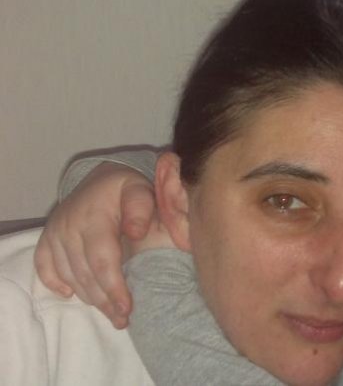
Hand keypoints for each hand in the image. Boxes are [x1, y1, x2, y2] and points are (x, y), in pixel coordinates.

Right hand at [34, 162, 155, 328]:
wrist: (101, 179)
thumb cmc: (127, 190)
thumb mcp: (142, 190)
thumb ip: (142, 208)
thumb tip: (136, 233)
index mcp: (95, 216)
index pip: (102, 259)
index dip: (114, 287)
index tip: (127, 308)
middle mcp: (69, 226)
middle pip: (85, 273)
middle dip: (104, 301)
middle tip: (122, 320)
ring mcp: (55, 233)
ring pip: (68, 275)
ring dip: (88, 298)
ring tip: (110, 314)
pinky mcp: (46, 239)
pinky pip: (44, 267)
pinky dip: (55, 283)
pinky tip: (71, 294)